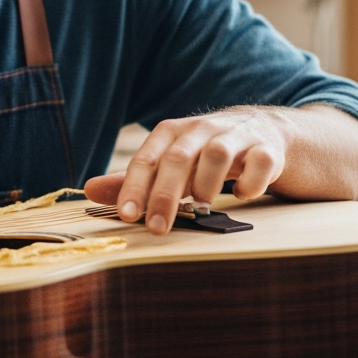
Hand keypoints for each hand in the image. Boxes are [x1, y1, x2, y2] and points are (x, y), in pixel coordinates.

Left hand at [84, 107, 286, 235]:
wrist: (268, 131)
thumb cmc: (208, 152)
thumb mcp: (171, 161)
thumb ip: (135, 178)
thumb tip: (88, 190)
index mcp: (174, 132)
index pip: (148, 157)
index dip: (135, 185)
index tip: (126, 215)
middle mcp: (203, 129)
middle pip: (178, 157)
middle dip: (164, 194)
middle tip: (156, 228)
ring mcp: (238, 136)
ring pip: (218, 153)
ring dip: (206, 183)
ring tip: (202, 205)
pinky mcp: (269, 149)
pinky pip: (261, 162)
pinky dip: (251, 182)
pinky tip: (242, 196)